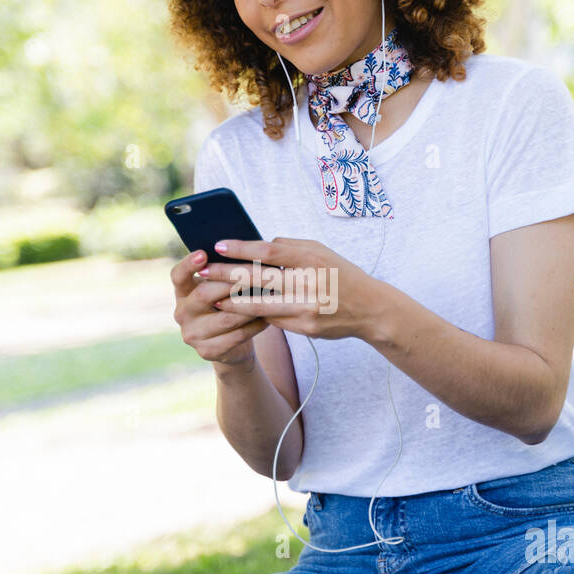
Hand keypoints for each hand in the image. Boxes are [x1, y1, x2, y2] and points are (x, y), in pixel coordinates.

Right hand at [171, 248, 268, 368]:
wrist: (230, 345)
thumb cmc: (227, 306)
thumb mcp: (219, 290)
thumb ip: (223, 274)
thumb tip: (245, 249)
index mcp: (182, 293)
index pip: (178, 276)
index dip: (188, 264)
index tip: (203, 253)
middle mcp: (182, 313)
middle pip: (204, 294)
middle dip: (231, 282)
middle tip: (254, 273)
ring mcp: (192, 335)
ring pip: (225, 317)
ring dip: (250, 305)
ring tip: (269, 293)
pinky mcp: (206, 352)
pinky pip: (236, 335)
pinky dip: (255, 325)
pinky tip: (269, 316)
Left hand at [196, 237, 385, 340]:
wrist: (370, 309)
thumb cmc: (340, 274)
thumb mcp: (321, 252)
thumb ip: (291, 247)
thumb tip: (256, 245)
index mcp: (313, 258)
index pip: (270, 250)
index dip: (242, 247)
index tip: (218, 245)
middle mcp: (310, 283)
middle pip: (259, 278)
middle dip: (226, 275)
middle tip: (203, 271)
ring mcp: (308, 308)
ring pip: (260, 305)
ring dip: (232, 302)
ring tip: (212, 297)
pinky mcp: (306, 328)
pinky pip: (273, 320)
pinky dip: (253, 315)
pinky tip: (236, 311)